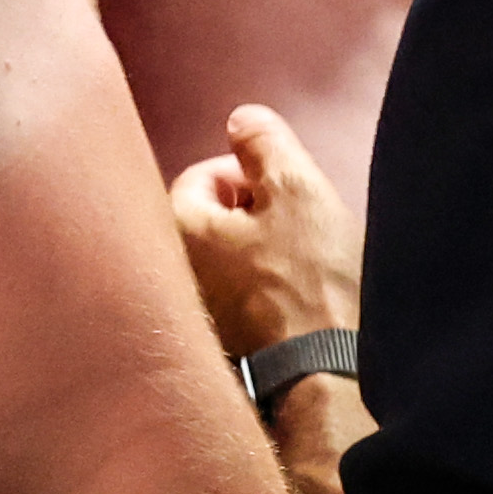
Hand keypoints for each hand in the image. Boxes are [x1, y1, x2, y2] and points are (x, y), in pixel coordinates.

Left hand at [167, 103, 361, 358]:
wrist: (327, 375)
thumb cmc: (311, 282)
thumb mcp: (297, 192)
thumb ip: (265, 145)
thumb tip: (239, 118)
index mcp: (176, 227)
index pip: (199, 176)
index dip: (249, 174)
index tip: (286, 193)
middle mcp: (165, 270)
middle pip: (208, 218)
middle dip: (254, 214)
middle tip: (297, 230)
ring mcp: (187, 309)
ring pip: (223, 259)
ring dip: (259, 252)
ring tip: (301, 267)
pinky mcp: (214, 343)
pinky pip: (234, 297)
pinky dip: (260, 290)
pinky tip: (293, 302)